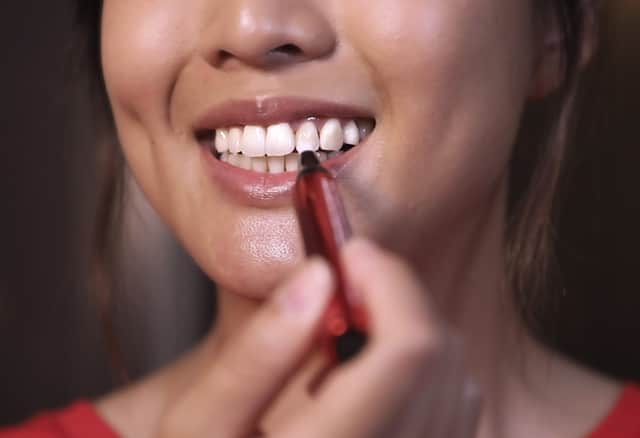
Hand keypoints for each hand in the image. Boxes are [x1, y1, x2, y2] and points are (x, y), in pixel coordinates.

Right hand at [156, 238, 480, 437]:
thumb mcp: (201, 425)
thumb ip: (259, 351)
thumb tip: (318, 275)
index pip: (407, 353)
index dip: (389, 284)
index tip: (351, 254)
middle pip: (441, 361)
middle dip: (399, 302)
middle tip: (348, 285)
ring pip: (459, 385)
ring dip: (413, 334)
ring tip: (355, 330)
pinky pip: (457, 413)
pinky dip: (427, 371)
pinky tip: (374, 371)